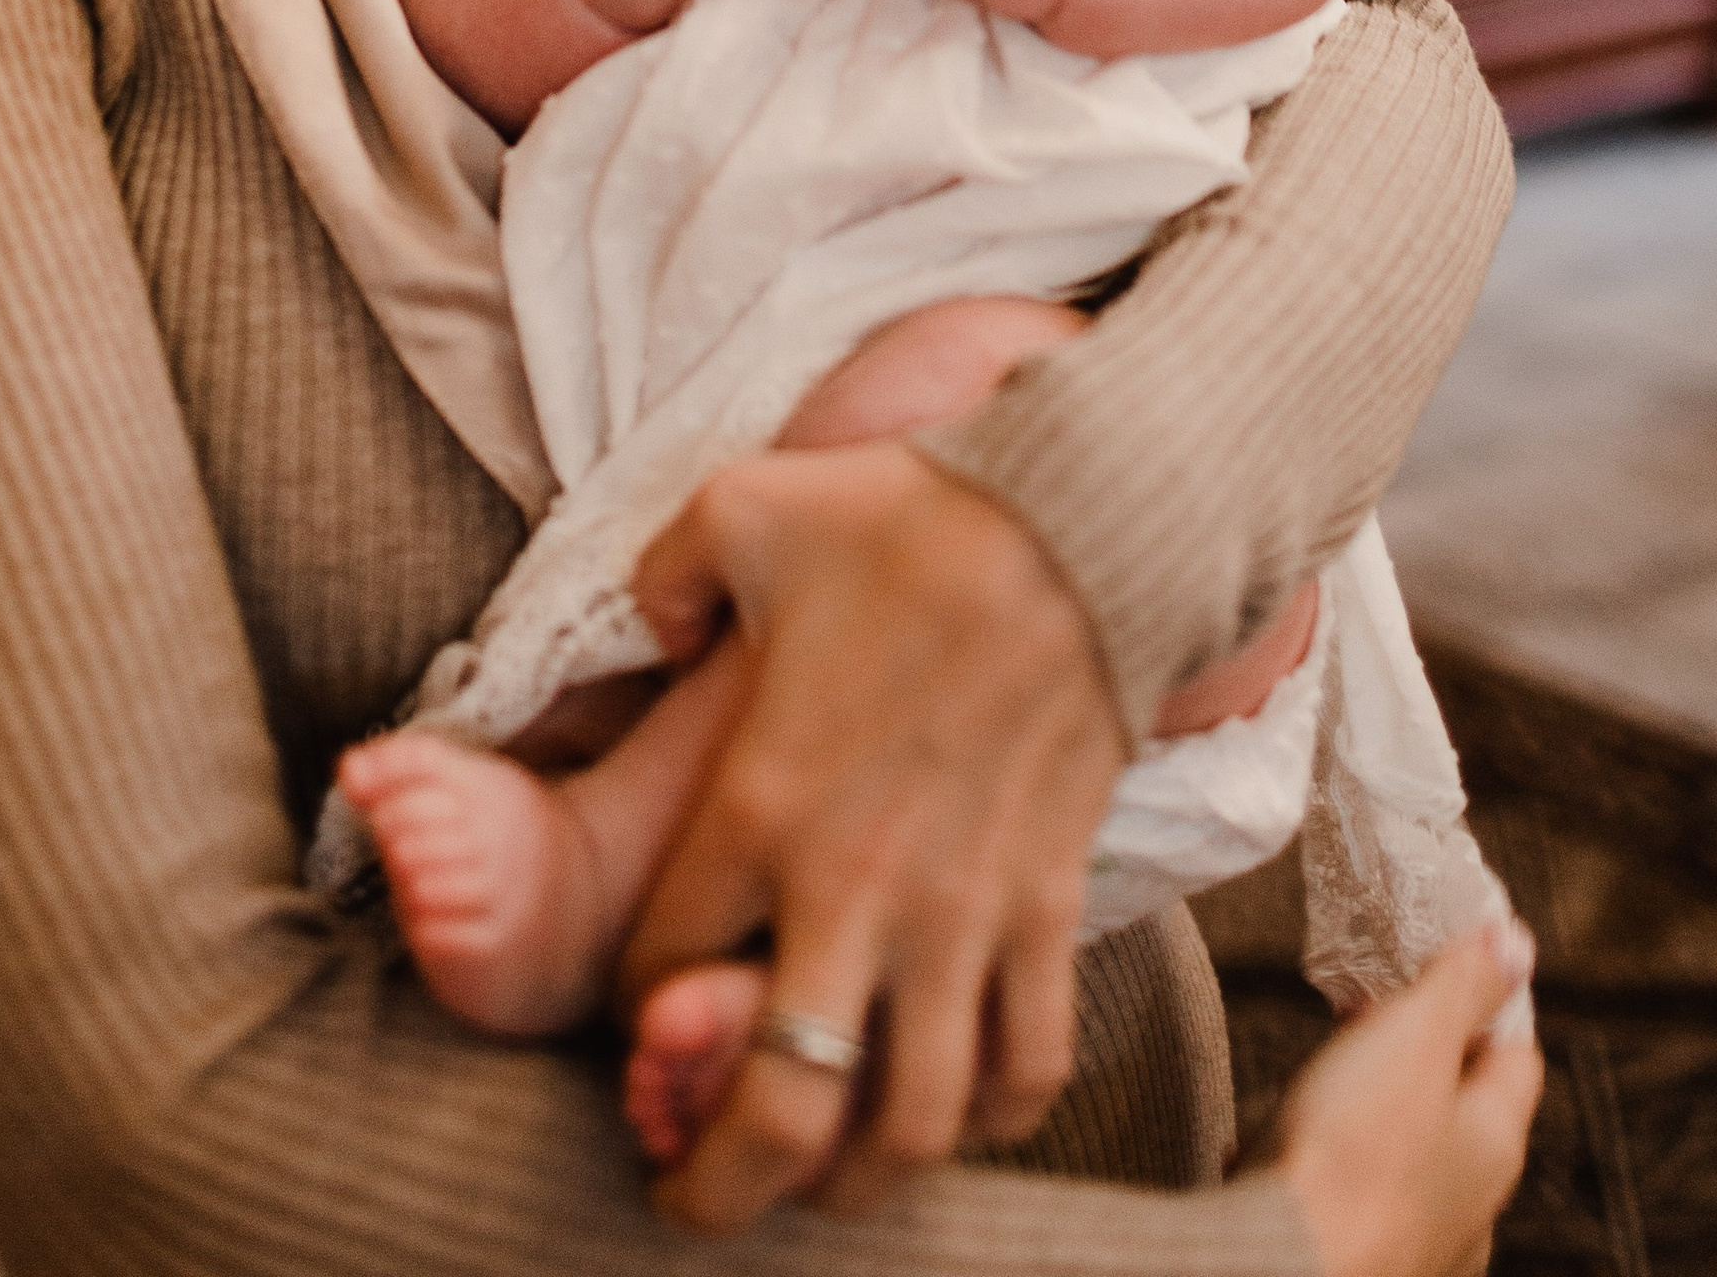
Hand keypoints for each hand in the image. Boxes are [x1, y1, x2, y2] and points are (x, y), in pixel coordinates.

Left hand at [617, 442, 1124, 1229]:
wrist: (1081, 518)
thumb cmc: (906, 513)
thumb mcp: (744, 508)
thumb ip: (666, 574)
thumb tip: (647, 624)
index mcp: (760, 802)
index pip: (658, 974)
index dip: (634, 1015)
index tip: (640, 1015)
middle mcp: (856, 886)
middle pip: (782, 1108)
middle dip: (726, 1187)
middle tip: (694, 1206)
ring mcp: (962, 910)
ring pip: (912, 1122)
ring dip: (861, 1178)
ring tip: (823, 1184)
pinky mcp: (1048, 905)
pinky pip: (1030, 1065)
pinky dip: (993, 1117)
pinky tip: (955, 1109)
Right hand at [1274, 921, 1542, 1276]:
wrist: (1282, 1268)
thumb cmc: (1350, 1157)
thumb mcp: (1413, 1040)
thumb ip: (1462, 988)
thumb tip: (1516, 943)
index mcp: (1496, 1147)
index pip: (1516, 1055)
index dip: (1482, 1000)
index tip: (1436, 964)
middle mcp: (1472, 1207)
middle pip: (1460, 1107)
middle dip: (1415, 1052)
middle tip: (1364, 1011)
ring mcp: (1419, 1246)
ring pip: (1408, 1155)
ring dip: (1372, 1109)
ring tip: (1321, 1074)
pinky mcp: (1364, 1263)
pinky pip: (1354, 1197)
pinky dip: (1330, 1163)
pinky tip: (1286, 1147)